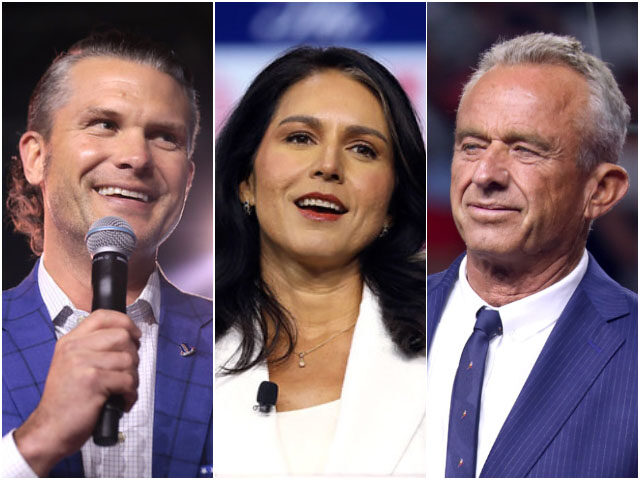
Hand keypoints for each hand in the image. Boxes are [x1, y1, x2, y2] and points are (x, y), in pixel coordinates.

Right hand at [13, 309, 140, 475]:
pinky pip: (128, 380)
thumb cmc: (68, 401)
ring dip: (133, 379)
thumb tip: (129, 337)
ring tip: (123, 391)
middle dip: (133, 356)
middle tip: (127, 373)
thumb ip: (93, 348)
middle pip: (122, 336)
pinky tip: (122, 402)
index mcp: (70, 341)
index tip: (135, 336)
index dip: (125, 322)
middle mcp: (75, 348)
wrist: (50, 430)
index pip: (103, 316)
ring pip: (129, 359)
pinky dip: (131, 394)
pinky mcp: (92, 380)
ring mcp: (82, 363)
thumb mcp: (73, 366)